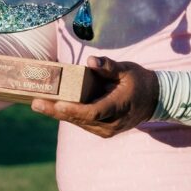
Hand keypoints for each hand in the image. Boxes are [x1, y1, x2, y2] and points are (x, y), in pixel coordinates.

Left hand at [30, 56, 157, 137]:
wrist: (155, 100)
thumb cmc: (140, 82)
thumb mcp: (127, 70)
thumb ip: (108, 66)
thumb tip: (90, 60)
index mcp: (119, 107)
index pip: (94, 112)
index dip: (75, 110)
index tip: (58, 105)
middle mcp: (112, 123)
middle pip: (80, 119)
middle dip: (57, 111)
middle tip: (35, 103)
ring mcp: (107, 130)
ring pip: (79, 122)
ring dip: (59, 114)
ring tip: (38, 104)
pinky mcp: (103, 130)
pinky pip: (82, 122)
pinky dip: (68, 115)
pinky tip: (52, 107)